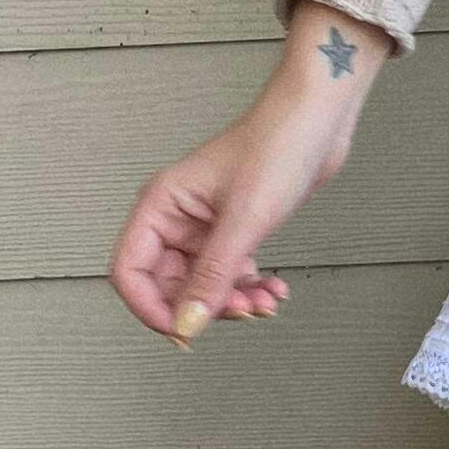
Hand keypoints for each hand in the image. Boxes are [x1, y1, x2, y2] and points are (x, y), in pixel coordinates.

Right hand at [109, 58, 360, 346]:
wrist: (318, 117)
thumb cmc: (277, 146)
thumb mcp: (244, 221)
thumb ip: (212, 277)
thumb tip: (186, 325)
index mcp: (161, 206)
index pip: (129, 272)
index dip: (151, 308)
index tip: (185, 331)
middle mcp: (176, 217)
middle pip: (168, 285)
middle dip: (203, 306)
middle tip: (242, 310)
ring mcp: (205, 225)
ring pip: (202, 284)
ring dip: (232, 300)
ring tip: (266, 301)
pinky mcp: (234, 228)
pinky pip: (229, 273)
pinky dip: (249, 287)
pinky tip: (274, 289)